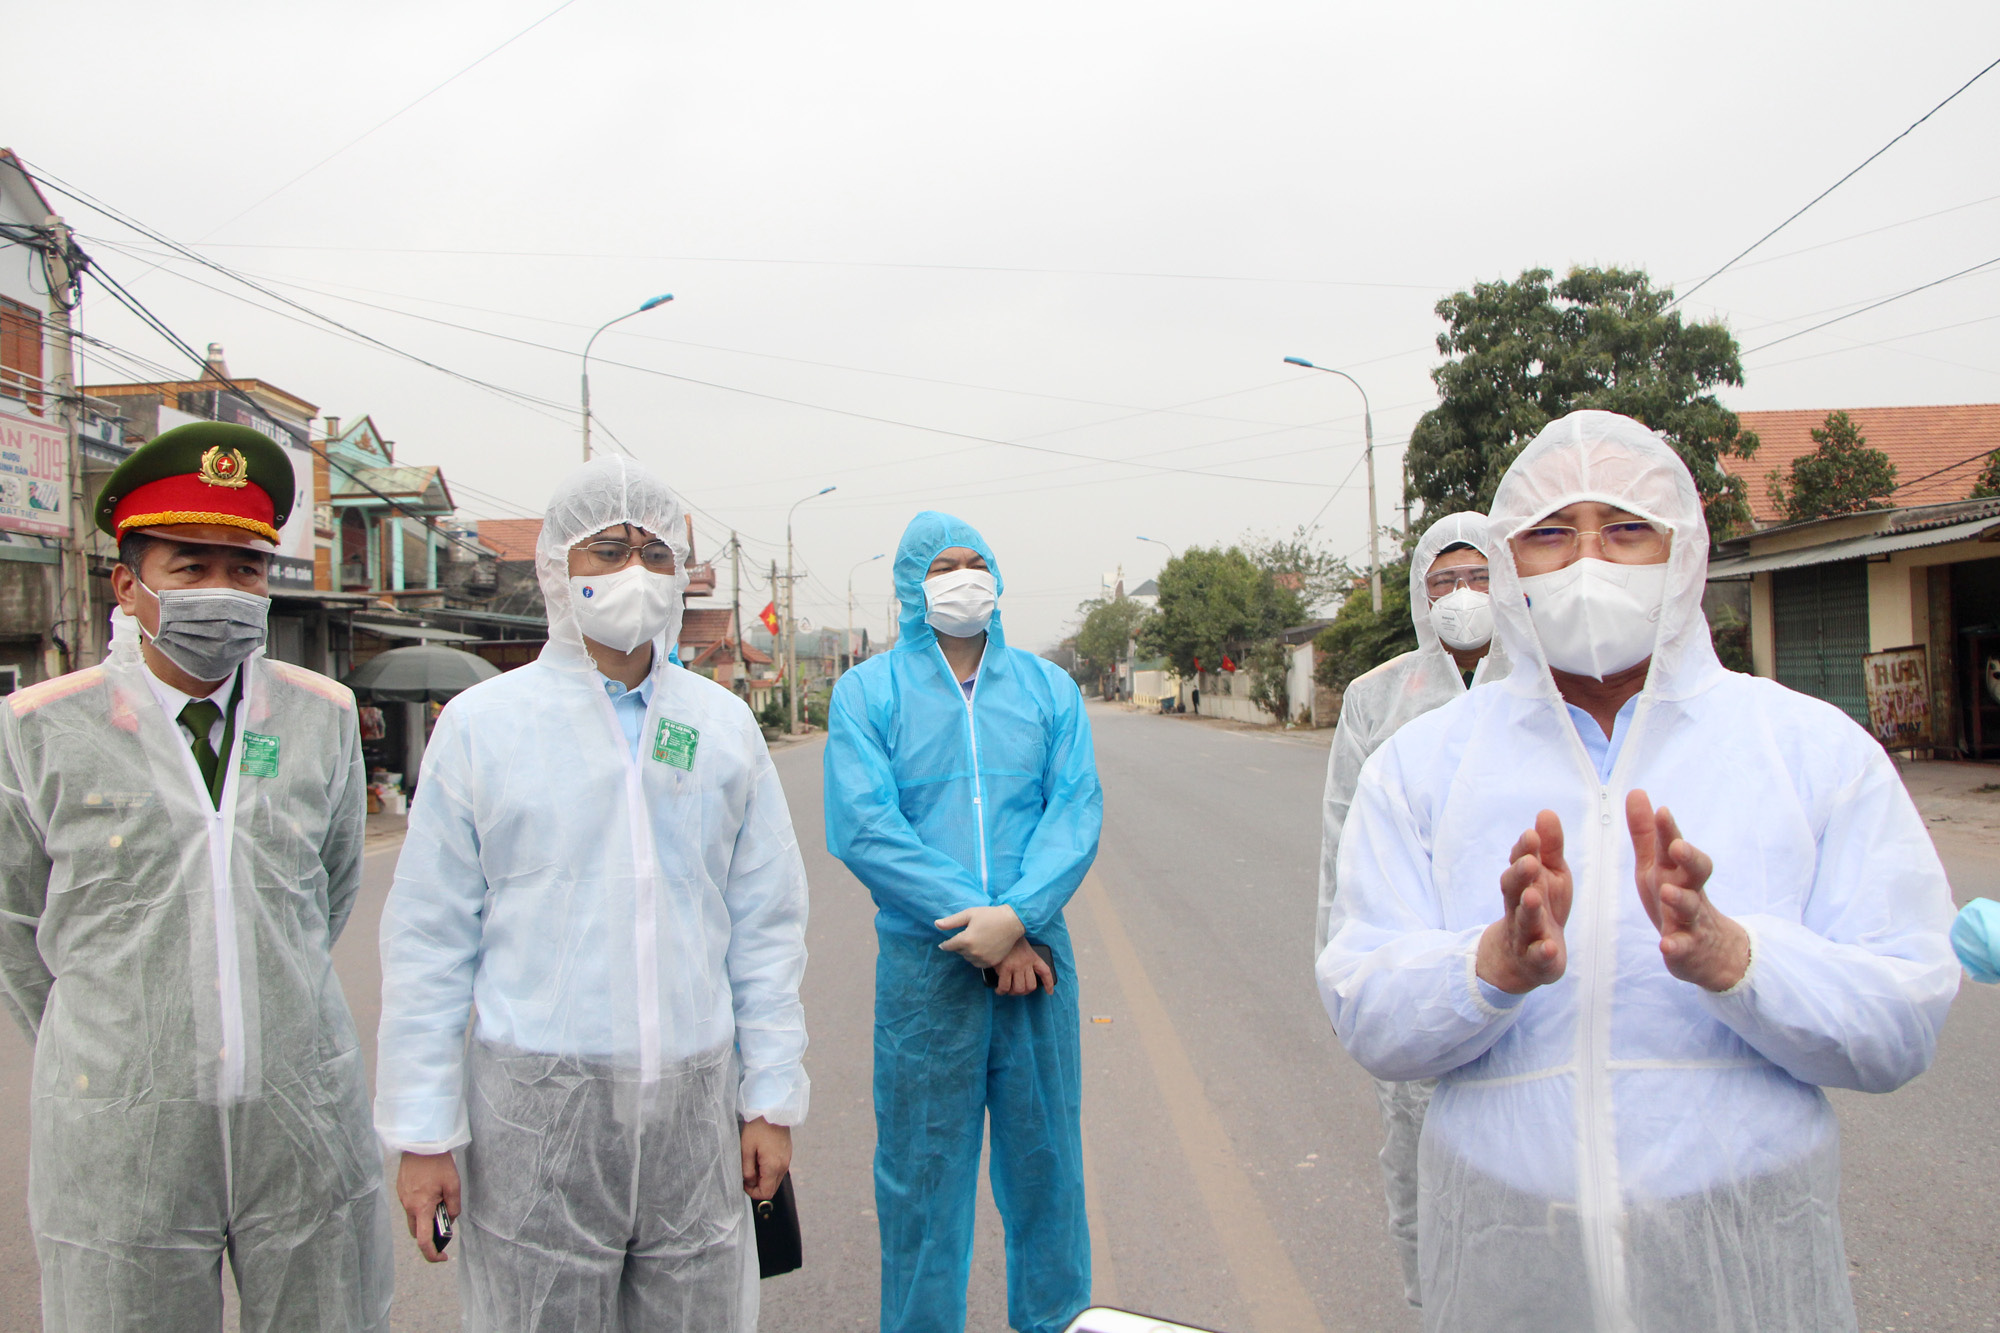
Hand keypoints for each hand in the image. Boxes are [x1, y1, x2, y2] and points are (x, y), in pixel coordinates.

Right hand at [396, 1150, 460, 1263]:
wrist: (421, 1143)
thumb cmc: (438, 1163)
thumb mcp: (453, 1185)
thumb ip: (454, 1206)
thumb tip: (451, 1219)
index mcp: (421, 1208)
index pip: (423, 1241)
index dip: (432, 1254)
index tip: (442, 1257)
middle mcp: (408, 1206)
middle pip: (417, 1232)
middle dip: (430, 1233)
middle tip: (444, 1222)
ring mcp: (402, 1198)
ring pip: (413, 1219)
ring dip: (425, 1218)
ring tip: (439, 1202)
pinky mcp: (401, 1190)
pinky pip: (410, 1206)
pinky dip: (420, 1207)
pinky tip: (431, 1192)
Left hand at [741, 1118, 791, 1200]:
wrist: (773, 1109)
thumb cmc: (757, 1127)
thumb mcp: (746, 1149)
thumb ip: (747, 1170)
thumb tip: (749, 1183)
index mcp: (773, 1166)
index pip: (766, 1193)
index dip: (753, 1193)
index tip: (744, 1183)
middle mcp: (783, 1166)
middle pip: (772, 1189)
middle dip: (758, 1186)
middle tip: (746, 1174)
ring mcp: (787, 1160)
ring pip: (775, 1180)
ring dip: (763, 1178)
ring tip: (753, 1163)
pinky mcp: (787, 1154)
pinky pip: (778, 1169)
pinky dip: (769, 1170)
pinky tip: (761, 1157)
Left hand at [935, 905, 1025, 968]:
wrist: (1012, 922)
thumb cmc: (990, 915)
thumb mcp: (969, 914)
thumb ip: (951, 921)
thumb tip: (936, 924)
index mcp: (966, 940)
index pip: (949, 946)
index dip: (945, 944)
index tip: (943, 944)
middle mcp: (973, 952)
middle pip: (959, 952)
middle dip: (960, 945)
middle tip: (967, 935)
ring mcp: (983, 958)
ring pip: (968, 958)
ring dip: (968, 952)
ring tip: (975, 941)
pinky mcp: (991, 962)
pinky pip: (978, 964)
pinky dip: (976, 958)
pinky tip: (981, 949)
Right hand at [992, 937, 1055, 995]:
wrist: (999, 932)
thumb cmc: (1009, 941)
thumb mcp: (1024, 948)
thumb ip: (1026, 960)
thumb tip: (1022, 977)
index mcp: (1033, 957)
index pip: (1045, 972)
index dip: (1048, 984)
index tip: (1049, 992)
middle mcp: (1027, 963)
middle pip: (1030, 986)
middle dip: (1023, 991)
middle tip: (1016, 990)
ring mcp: (1016, 966)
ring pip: (1019, 989)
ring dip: (1013, 992)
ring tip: (1007, 989)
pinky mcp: (1005, 968)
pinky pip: (1005, 987)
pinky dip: (1002, 991)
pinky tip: (999, 989)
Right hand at [1477, 810, 1572, 994]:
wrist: (1520, 959)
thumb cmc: (1540, 908)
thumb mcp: (1549, 875)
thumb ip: (1549, 848)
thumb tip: (1546, 812)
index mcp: (1523, 885)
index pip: (1518, 864)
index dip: (1523, 851)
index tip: (1531, 836)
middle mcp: (1518, 907)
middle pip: (1513, 890)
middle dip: (1519, 875)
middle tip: (1529, 862)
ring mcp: (1525, 935)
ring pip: (1523, 921)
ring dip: (1527, 909)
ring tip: (1533, 897)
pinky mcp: (1537, 961)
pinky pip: (1538, 957)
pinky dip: (1543, 953)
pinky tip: (1550, 947)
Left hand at [1627, 791, 1748, 991]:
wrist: (1709, 950)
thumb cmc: (1675, 898)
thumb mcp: (1656, 865)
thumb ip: (1646, 833)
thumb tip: (1636, 791)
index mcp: (1677, 870)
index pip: (1676, 846)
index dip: (1670, 830)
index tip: (1662, 811)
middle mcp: (1689, 891)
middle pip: (1696, 871)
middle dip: (1689, 858)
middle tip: (1678, 846)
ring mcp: (1691, 921)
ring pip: (1690, 908)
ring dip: (1680, 899)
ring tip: (1668, 892)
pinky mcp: (1688, 949)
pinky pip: (1683, 947)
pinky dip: (1676, 946)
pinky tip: (1667, 945)